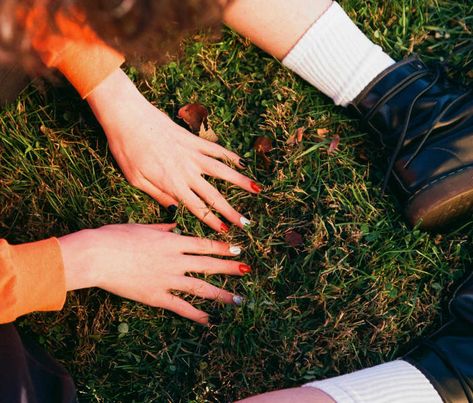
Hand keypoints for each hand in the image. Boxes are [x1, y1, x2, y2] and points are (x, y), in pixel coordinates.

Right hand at [58, 223, 249, 324]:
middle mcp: (175, 260)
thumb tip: (175, 223)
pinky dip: (196, 314)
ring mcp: (167, 279)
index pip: (204, 245)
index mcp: (172, 241)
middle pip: (209, 265)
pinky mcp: (156, 297)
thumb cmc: (115, 236)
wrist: (98, 255)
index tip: (236, 250)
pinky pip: (181, 307)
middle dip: (229, 268)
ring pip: (201, 287)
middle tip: (246, 271)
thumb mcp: (142, 226)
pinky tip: (209, 320)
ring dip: (221, 294)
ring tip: (238, 299)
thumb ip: (162, 226)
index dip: (222, 248)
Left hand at [87, 68, 260, 232]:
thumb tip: (175, 209)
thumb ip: (158, 195)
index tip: (226, 231)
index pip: (197, 207)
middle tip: (247, 222)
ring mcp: (192, 153)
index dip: (213, 221)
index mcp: (172, 184)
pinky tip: (243, 162)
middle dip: (231, 210)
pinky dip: (231, 156)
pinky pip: (216, 149)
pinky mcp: (193, 139)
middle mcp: (187, 171)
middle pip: (214, 195)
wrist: (127, 117)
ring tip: (257, 190)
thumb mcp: (136, 179)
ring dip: (241, 182)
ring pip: (222, 170)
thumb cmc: (126, 150)